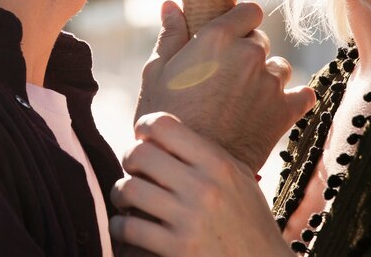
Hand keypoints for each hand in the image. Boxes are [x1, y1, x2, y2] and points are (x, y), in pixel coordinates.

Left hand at [110, 113, 293, 256]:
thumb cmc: (250, 222)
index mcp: (218, 163)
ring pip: (129, 189)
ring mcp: (189, 219)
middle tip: (132, 167)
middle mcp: (203, 187)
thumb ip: (207, 154)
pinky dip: (119, 226)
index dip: (144, 126)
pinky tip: (126, 226)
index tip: (141, 136)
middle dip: (129, 158)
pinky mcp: (176, 250)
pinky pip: (129, 228)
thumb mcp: (239, 178)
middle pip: (140, 153)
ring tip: (125, 196)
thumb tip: (164, 133)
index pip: (164, 126)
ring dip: (120, 192)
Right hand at [135, 1, 314, 169]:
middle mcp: (249, 53)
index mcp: (218, 37)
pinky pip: (302, 94)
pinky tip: (277, 106)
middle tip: (227, 75)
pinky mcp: (284, 111)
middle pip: (261, 39)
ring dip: (266, 76)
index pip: (249, 10)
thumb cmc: (165, 117)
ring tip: (244, 97)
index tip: (230, 35)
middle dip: (248, 51)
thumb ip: (170, 34)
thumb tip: (170, 4)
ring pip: (279, 67)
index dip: (240, 21)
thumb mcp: (157, 73)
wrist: (187, 167)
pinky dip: (293, 99)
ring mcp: (270, 82)